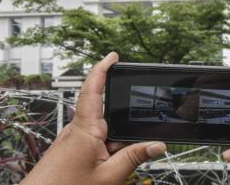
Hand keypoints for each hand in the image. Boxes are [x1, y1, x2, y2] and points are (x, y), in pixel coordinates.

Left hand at [21, 52, 166, 184]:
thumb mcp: (109, 176)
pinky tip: (109, 167)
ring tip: (115, 165)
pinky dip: (107, 151)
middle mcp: (77, 130)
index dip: (102, 69)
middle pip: (106, 114)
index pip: (93, 89)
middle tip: (130, 140)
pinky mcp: (72, 149)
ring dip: (115, 144)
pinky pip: (96, 141)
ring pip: (103, 131)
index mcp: (85, 130)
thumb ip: (134, 158)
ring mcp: (73, 140)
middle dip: (122, 125)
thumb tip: (157, 144)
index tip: (113, 56)